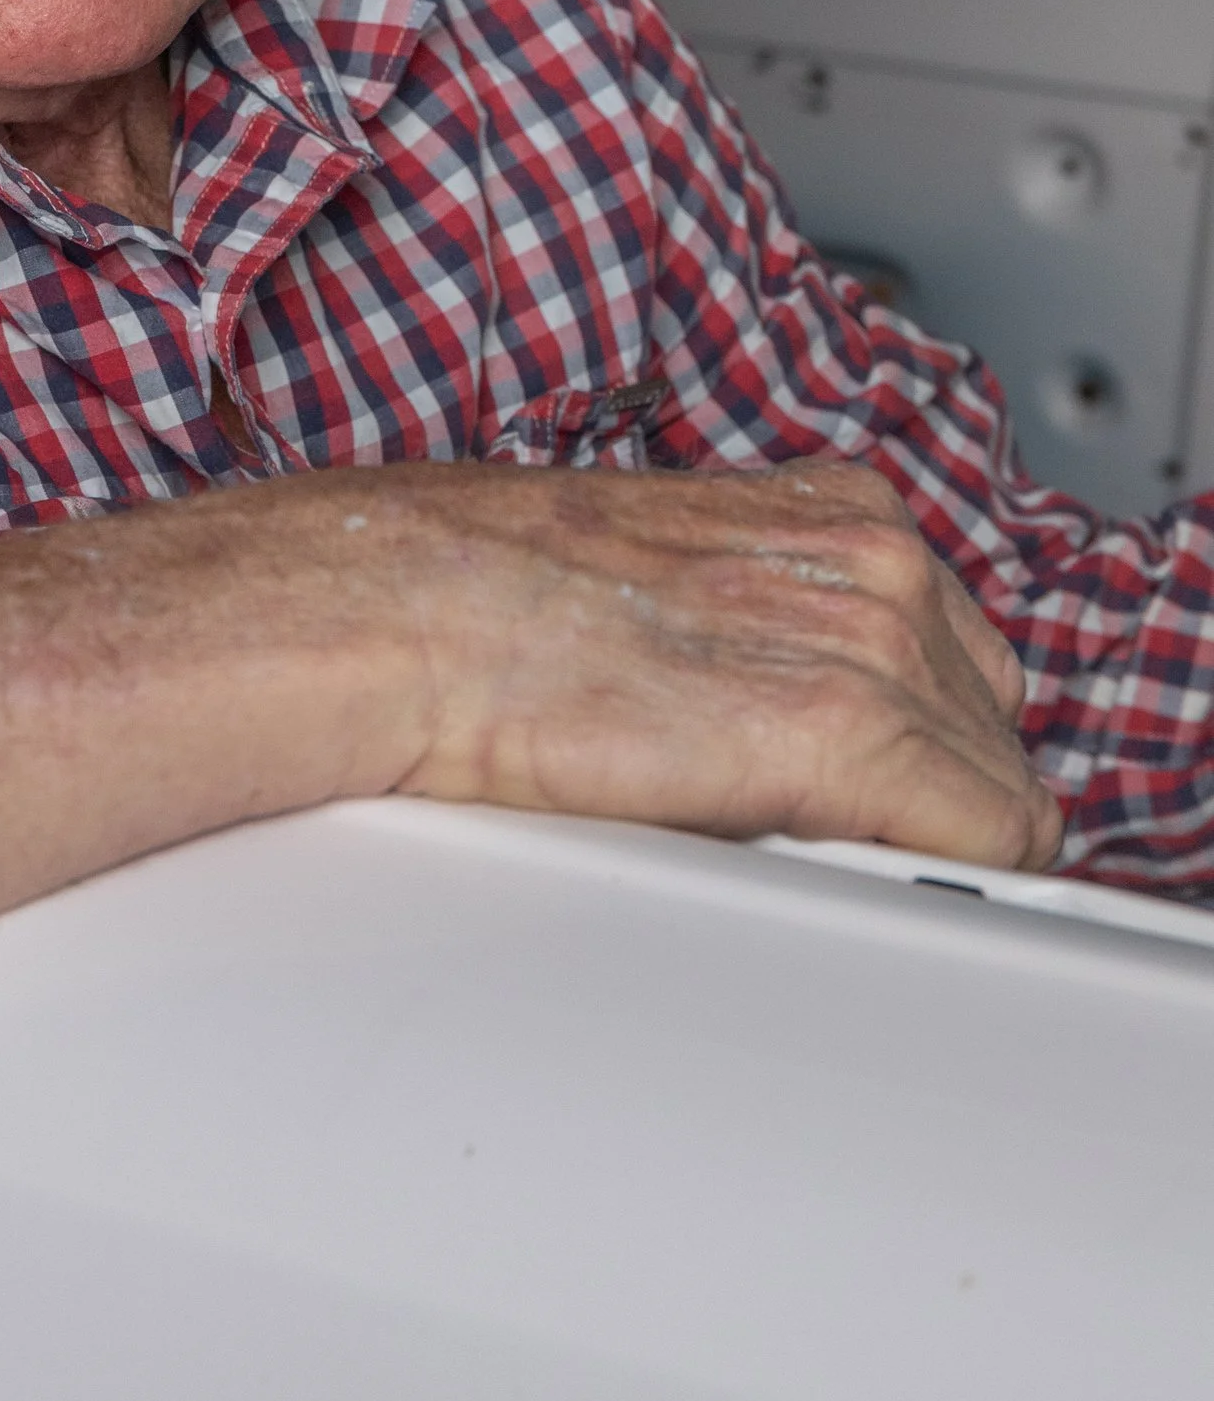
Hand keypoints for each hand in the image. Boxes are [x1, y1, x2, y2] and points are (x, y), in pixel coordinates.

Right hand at [347, 456, 1059, 871]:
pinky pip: (985, 843)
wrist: (403, 619)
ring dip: (919, 843)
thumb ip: (770, 628)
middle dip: (927, 794)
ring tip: (787, 852)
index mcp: (838, 513)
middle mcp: (874, 559)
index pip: (964, 666)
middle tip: (809, 833)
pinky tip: (822, 881)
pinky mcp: (843, 733)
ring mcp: (872, 640)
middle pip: (991, 728)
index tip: (867, 800)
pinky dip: (929, 887)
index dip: (918, 748)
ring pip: (997, 796)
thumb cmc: (489, 607)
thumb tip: (795, 734)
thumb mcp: (672, 583)